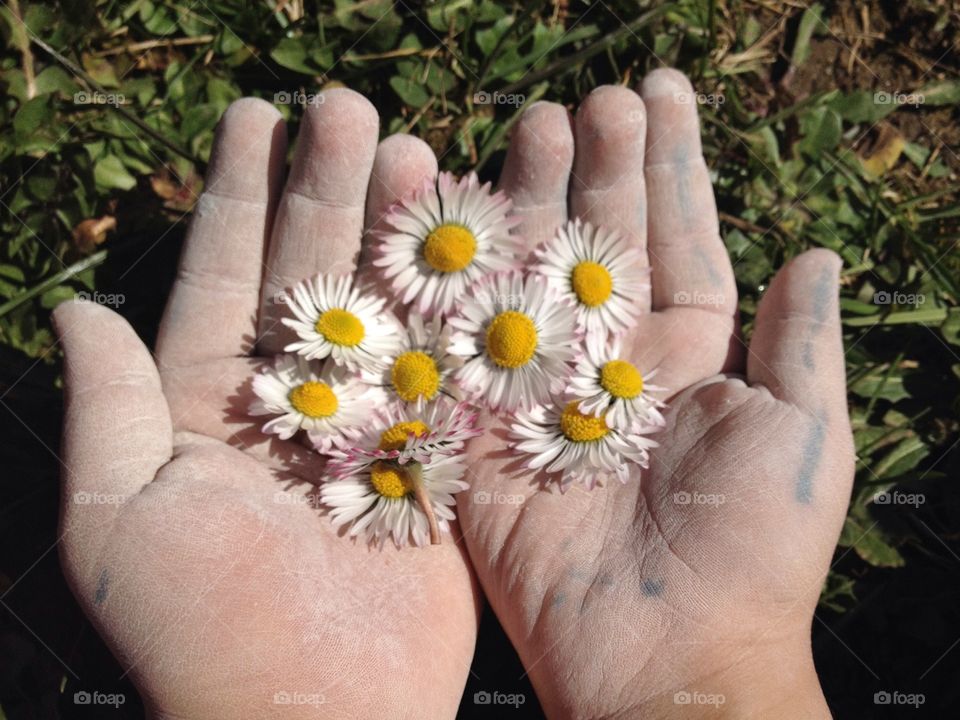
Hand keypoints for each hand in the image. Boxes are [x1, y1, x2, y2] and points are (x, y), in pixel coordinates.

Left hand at [53, 91, 478, 718]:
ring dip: (396, 229)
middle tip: (351, 108)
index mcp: (212, 403)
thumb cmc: (202, 626)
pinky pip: (446, 365)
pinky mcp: (435, 456)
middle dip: (328, 185)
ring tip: (415, 150)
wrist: (316, 716)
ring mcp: (371, 422)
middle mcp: (294, 399)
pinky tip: (472, 242)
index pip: (226, 272)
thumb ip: (108, 408)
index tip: (258, 114)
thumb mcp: (120, 518)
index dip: (241, 191)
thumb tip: (75, 306)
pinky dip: (458, 305)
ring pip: (386, 305)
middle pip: (314, 271)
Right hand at [459, 69, 854, 717]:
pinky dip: (457, 276)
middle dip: (597, 166)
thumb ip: (800, 341)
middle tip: (593, 98)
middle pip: (597, 243)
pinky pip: (467, 340)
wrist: (666, 655)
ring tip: (536, 124)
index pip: (677, 238)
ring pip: (532, 273)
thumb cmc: (751, 552)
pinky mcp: (484, 426)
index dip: (670, 164)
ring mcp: (542, 389)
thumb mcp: (802, 432)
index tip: (659, 89)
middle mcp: (610, 361)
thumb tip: (817, 252)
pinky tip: (453, 208)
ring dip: (533, 199)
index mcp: (688, 358)